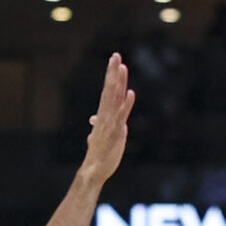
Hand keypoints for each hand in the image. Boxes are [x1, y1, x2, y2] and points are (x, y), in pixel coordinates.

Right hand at [79, 54, 133, 186]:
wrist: (94, 170)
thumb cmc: (99, 153)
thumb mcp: (99, 135)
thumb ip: (99, 124)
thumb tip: (94, 119)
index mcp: (103, 115)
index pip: (107, 91)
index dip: (111, 76)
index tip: (114, 61)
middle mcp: (105, 115)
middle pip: (109, 90)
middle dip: (112, 72)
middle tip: (115, 55)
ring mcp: (110, 123)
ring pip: (114, 99)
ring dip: (118, 83)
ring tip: (122, 67)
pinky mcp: (115, 132)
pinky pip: (121, 116)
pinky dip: (126, 104)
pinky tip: (131, 93)